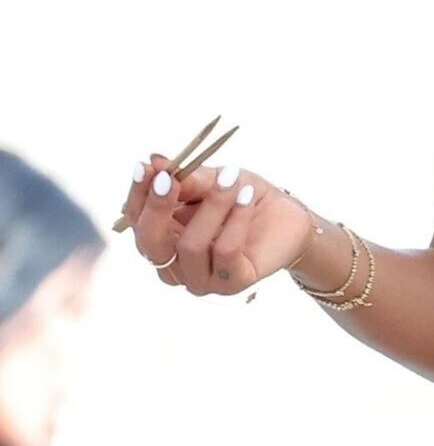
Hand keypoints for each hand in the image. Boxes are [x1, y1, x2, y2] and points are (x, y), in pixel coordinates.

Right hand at [120, 153, 315, 297]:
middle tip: (172, 178)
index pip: (135, 221)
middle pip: (150, 244)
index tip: (146, 169)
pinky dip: (236, 219)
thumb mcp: (213, 180)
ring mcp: (201, 279)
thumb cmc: (242, 197)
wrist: (287, 217)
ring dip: (211, 206)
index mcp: (162, 238)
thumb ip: (186, 179)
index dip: (137, 196)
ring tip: (232, 179)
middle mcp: (175, 265)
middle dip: (158, 208)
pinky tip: (246, 196)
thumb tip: (154, 161)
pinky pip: (226, 251)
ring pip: (190, 246)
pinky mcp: (232, 283)